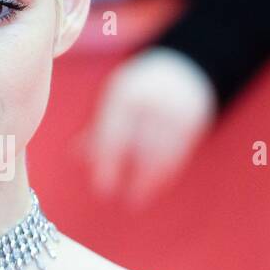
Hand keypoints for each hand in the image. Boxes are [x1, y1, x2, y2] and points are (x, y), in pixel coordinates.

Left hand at [78, 46, 217, 208]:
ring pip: (161, 152)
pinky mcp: (194, 121)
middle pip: (139, 144)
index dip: (106, 162)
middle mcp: (152, 101)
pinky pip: (178, 153)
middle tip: (120, 199)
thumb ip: (99, 127)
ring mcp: (175, 111)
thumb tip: (75, 156)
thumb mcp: (116, 101)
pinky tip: (155, 187)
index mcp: (126, 94)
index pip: (113, 132)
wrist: (182, 69)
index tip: (102, 188)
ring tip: (136, 200)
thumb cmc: (138, 90)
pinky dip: (165, 173)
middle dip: (130, 174)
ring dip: (148, 179)